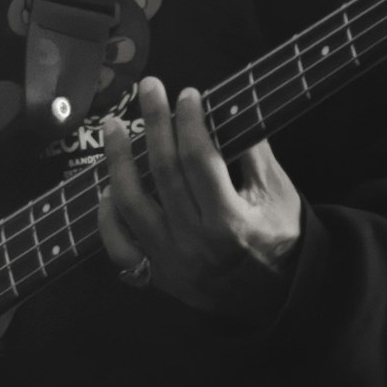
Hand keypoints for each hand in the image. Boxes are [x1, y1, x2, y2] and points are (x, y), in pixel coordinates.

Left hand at [98, 77, 302, 317]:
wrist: (279, 298)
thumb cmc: (282, 239)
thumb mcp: (280, 197)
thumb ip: (255, 156)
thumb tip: (228, 109)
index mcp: (231, 221)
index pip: (199, 160)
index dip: (190, 123)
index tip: (187, 94)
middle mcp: (194, 240)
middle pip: (162, 171)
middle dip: (154, 123)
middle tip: (148, 88)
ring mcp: (168, 259)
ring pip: (129, 203)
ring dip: (117, 160)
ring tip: (114, 126)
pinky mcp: (153, 274)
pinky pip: (116, 244)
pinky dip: (106, 216)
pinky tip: (104, 188)